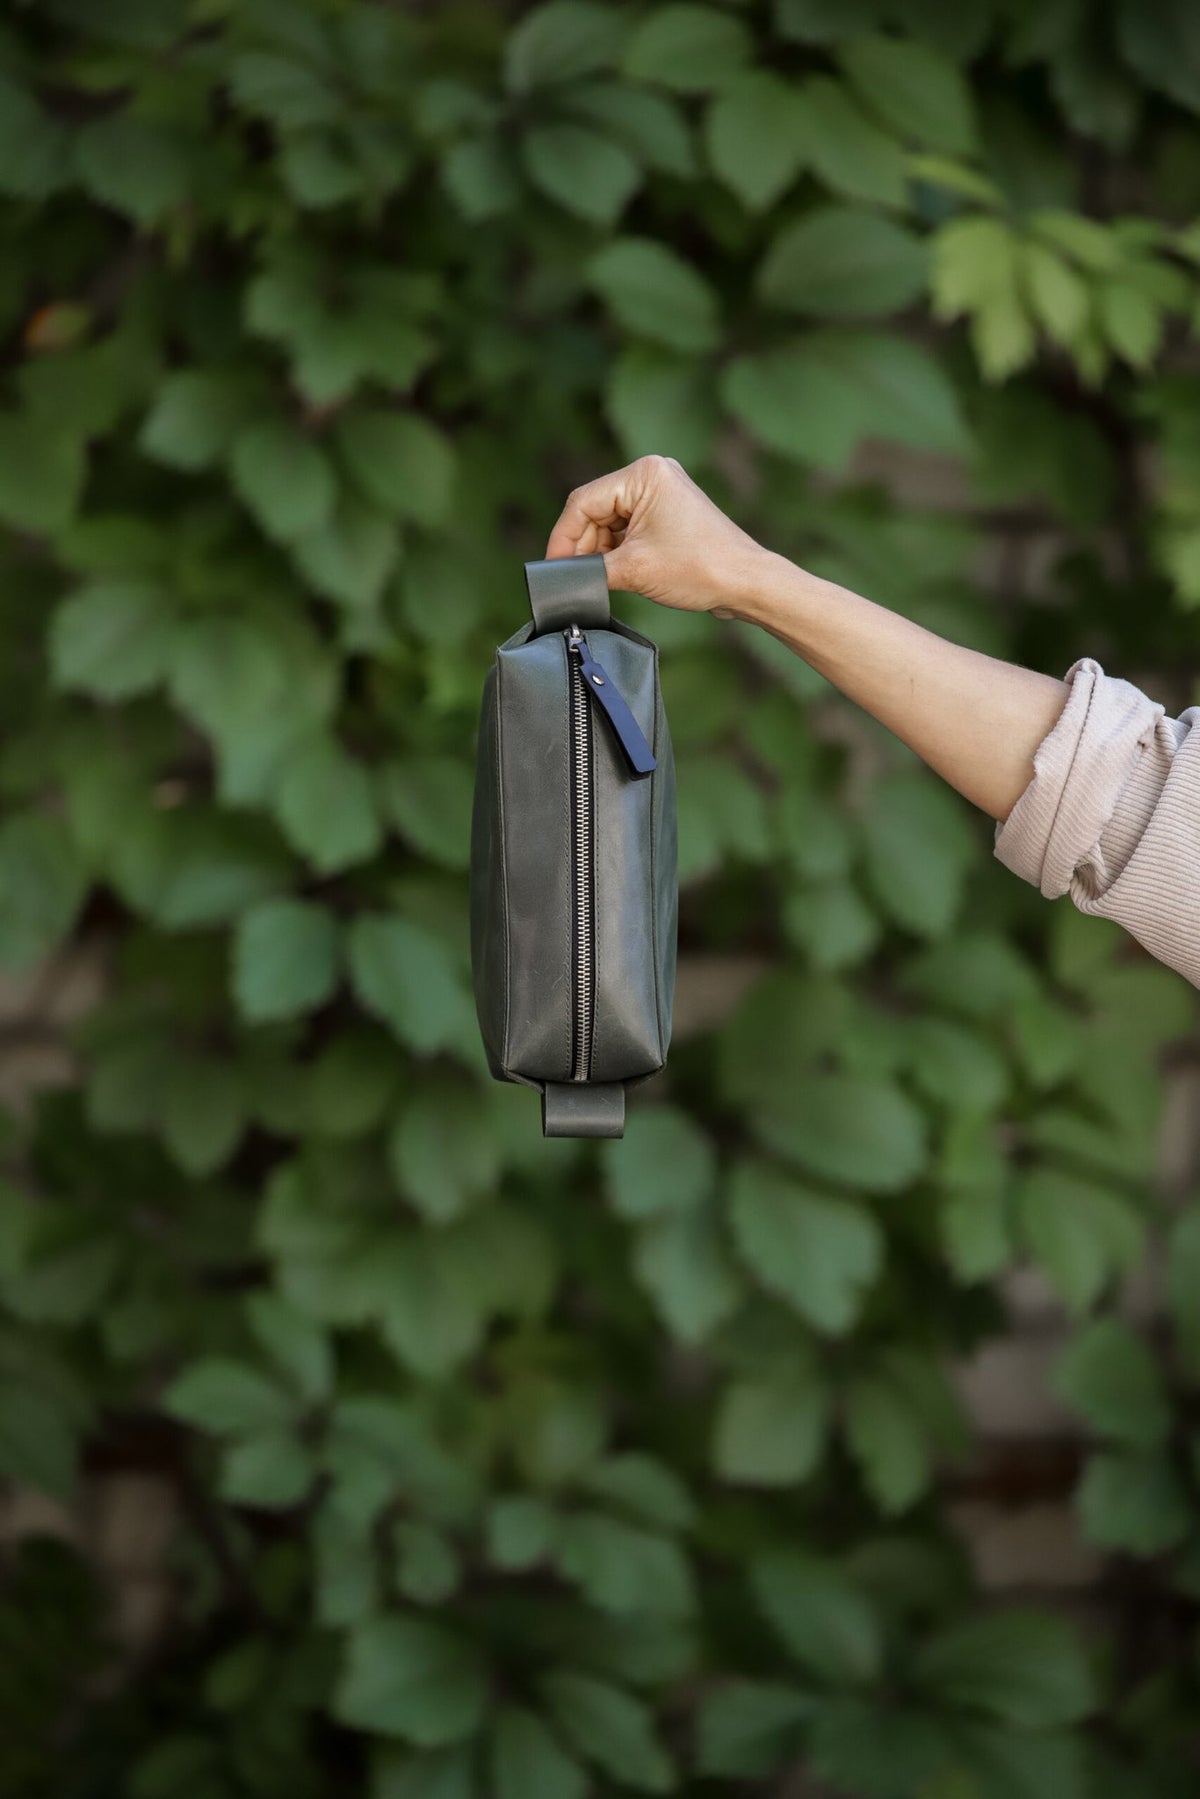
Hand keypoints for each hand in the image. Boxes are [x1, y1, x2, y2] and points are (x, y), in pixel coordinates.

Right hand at [544, 454, 768, 617]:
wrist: (746, 583)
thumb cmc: (700, 568)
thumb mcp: (634, 569)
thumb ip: (592, 569)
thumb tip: (566, 577)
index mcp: (644, 474)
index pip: (583, 502)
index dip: (563, 537)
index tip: (554, 567)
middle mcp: (652, 474)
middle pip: (595, 511)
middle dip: (584, 546)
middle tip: (576, 578)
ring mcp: (661, 493)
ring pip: (609, 522)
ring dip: (600, 551)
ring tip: (601, 578)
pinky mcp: (667, 513)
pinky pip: (627, 528)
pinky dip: (617, 551)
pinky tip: (615, 572)